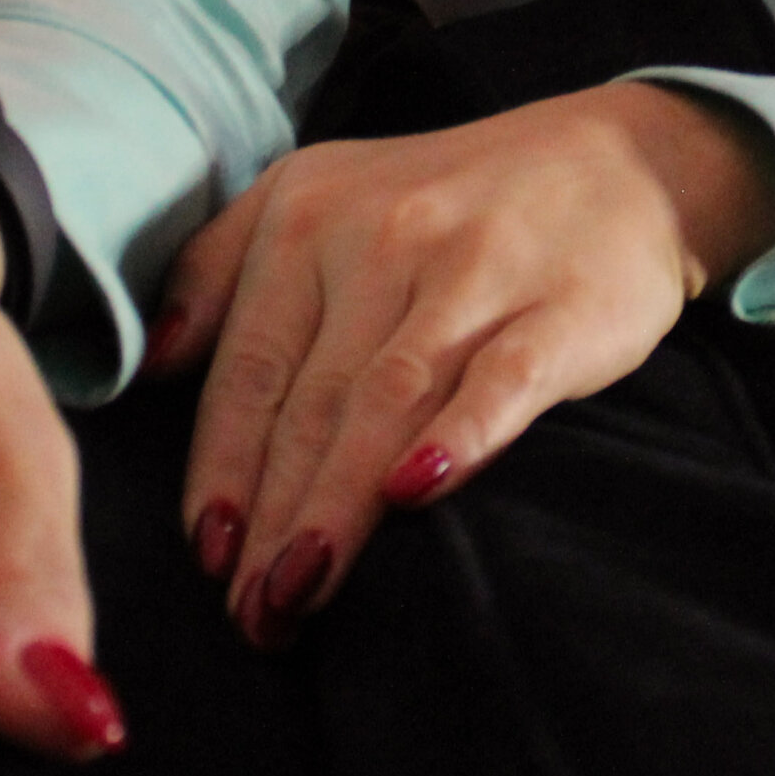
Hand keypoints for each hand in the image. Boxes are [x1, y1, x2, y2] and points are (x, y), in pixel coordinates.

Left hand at [151, 81, 774, 645]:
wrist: (623, 161)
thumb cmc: (451, 201)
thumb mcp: (317, 192)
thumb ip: (219, 266)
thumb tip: (151, 364)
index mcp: (308, 220)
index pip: (249, 367)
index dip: (220, 467)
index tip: (205, 555)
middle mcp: (382, 241)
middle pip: (310, 400)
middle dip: (270, 515)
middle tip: (249, 614)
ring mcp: (474, 273)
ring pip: (387, 399)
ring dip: (337, 502)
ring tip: (301, 592)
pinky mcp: (559, 307)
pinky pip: (502, 376)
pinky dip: (460, 433)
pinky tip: (417, 491)